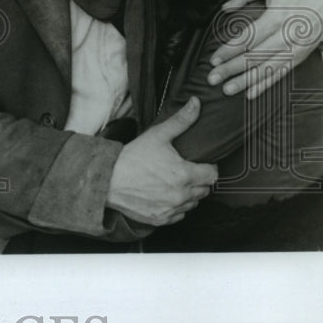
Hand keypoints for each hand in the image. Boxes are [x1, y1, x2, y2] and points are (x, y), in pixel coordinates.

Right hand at [107, 98, 217, 226]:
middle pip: (205, 190)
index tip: (200, 163)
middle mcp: (181, 195)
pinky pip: (179, 215)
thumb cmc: (132, 157)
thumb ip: (180, 120)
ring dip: (189, 194)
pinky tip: (165, 195)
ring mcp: (172, 209)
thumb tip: (196, 103)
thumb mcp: (157, 135)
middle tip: (185, 170)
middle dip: (199, 180)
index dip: (208, 167)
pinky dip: (176, 206)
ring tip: (174, 182)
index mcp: (184, 175)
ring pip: (193, 204)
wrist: (108, 180)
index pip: (213, 175)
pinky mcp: (162, 219)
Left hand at [208, 0, 322, 98]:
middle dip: (232, 69)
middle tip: (213, 78)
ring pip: (267, 69)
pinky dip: (266, 85)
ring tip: (227, 89)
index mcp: (276, 17)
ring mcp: (294, 49)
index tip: (214, 59)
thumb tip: (225, 7)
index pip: (249, 37)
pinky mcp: (300, 57)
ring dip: (246, 81)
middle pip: (255, 56)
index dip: (230, 50)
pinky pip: (281, 74)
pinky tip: (251, 93)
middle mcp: (286, 36)